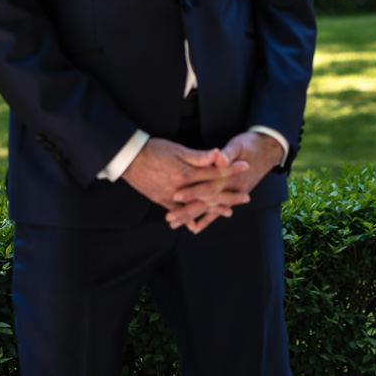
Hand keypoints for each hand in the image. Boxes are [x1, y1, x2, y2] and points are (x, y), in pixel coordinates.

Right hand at [122, 138, 249, 232]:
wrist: (128, 159)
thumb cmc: (154, 150)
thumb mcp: (177, 149)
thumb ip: (198, 156)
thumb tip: (218, 154)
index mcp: (187, 173)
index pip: (215, 171)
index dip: (231, 168)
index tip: (246, 166)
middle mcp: (181, 188)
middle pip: (210, 193)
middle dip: (229, 195)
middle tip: (247, 197)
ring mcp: (170, 196)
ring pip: (196, 205)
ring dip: (213, 209)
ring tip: (229, 212)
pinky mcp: (161, 200)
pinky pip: (177, 212)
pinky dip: (187, 219)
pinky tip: (196, 226)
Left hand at [164, 131, 285, 226]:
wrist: (268, 149)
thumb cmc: (251, 145)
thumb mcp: (239, 145)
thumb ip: (228, 153)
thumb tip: (220, 159)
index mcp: (231, 176)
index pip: (209, 185)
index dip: (193, 191)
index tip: (176, 196)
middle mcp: (232, 188)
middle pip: (207, 202)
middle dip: (188, 211)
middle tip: (169, 218)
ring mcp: (233, 193)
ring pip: (210, 209)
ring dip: (192, 217)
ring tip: (174, 224)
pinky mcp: (232, 195)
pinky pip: (218, 210)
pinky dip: (206, 219)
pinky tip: (194, 228)